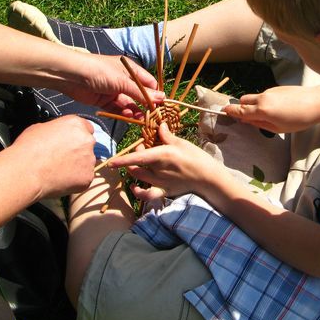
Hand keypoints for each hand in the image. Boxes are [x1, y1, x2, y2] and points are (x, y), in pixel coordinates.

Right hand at [6, 115, 97, 197]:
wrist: (26, 172)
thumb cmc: (28, 149)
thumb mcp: (39, 128)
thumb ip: (56, 130)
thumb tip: (56, 135)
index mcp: (76, 124)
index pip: (86, 128)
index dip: (77, 136)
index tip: (70, 142)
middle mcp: (87, 140)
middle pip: (87, 145)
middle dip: (78, 151)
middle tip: (62, 158)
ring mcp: (89, 159)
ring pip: (87, 162)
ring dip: (77, 166)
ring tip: (58, 171)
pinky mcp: (88, 176)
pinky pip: (84, 178)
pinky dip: (75, 180)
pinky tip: (60, 180)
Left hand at [61, 55, 163, 117]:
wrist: (71, 75)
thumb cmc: (99, 71)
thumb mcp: (122, 81)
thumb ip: (141, 92)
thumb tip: (161, 98)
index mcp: (130, 70)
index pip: (149, 82)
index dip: (155, 94)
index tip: (162, 106)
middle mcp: (123, 80)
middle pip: (139, 95)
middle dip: (145, 105)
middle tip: (152, 117)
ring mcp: (114, 91)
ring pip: (129, 103)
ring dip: (135, 111)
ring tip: (139, 118)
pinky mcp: (104, 101)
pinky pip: (117, 108)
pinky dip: (123, 113)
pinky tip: (128, 117)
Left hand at [109, 123, 226, 197]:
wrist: (208, 178)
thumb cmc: (197, 157)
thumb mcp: (182, 143)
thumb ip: (167, 136)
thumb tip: (158, 125)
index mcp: (163, 155)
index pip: (138, 158)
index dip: (123, 160)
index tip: (110, 162)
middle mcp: (159, 170)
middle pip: (137, 165)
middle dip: (134, 156)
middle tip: (142, 146)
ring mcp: (161, 182)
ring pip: (139, 177)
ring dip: (134, 170)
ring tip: (139, 162)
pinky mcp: (165, 191)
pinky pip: (148, 194)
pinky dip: (139, 192)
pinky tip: (135, 187)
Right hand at [224, 85, 319, 132]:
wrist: (317, 102)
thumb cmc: (299, 120)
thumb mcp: (278, 128)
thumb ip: (259, 124)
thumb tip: (246, 121)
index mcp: (261, 110)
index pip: (239, 110)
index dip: (229, 112)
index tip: (222, 112)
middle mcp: (262, 98)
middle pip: (243, 101)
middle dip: (241, 108)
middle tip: (247, 118)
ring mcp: (269, 91)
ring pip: (254, 98)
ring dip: (254, 105)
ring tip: (268, 116)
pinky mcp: (276, 88)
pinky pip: (264, 95)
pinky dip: (263, 102)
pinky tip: (278, 109)